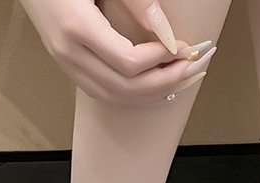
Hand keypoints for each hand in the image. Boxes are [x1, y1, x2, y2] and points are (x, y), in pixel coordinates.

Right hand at [18, 0, 215, 105]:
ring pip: (115, 97)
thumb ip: (136, 0)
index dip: (161, 59)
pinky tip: (155, 88)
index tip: (184, 47)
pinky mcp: (68, 66)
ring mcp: (66, 64)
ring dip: (152, 94)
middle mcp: (69, 53)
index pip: (128, 62)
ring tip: (180, 80)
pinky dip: (134, 95)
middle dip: (165, 81)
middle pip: (125, 87)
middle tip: (193, 67)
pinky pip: (104, 93)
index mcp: (76, 27)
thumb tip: (166, 31)